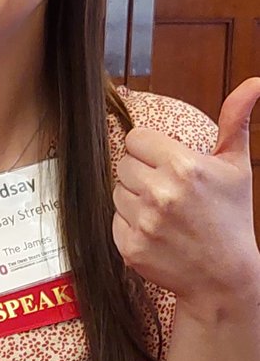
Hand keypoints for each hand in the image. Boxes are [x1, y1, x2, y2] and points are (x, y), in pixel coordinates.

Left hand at [112, 78, 259, 307]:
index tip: (166, 163)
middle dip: (142, 173)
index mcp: (184, 167)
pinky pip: (114, 220)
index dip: (150, 150)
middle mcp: (161, 193)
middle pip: (123, 164)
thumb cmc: (230, 218)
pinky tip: (156, 232)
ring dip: (134, 199)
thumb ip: (235, 121)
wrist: (224, 277)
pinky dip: (130, 225)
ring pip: (117, 191)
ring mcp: (144, 222)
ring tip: (164, 213)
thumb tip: (254, 83)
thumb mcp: (236, 167)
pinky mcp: (130, 246)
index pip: (136, 139)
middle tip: (167, 191)